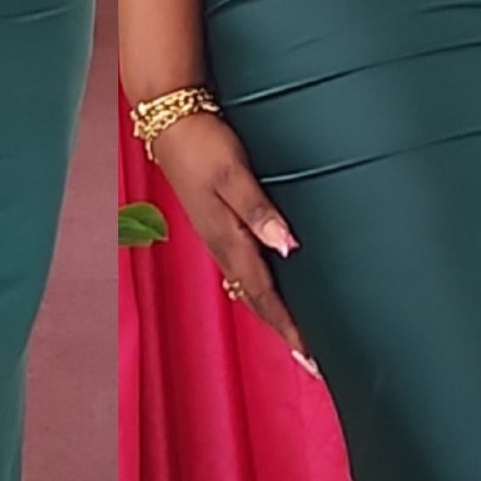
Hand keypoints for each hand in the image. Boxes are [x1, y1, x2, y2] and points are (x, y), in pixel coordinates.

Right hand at [151, 111, 317, 371]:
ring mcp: (216, 235)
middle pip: (255, 300)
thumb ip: (259, 210)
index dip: (288, 326)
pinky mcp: (215, 222)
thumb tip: (287, 246)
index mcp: (227, 237)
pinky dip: (260, 289)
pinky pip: (241, 268)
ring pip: (248, 286)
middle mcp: (221, 244)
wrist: (167, 119)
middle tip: (312, 361)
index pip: (263, 294)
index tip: (312, 355)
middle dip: (283, 330)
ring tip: (296, 335)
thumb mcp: (232, 173)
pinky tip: (270, 287)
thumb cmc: (203, 142)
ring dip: (272, 312)